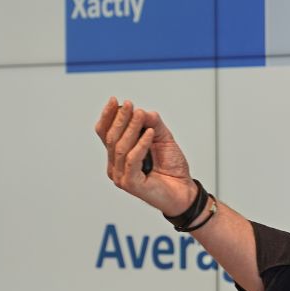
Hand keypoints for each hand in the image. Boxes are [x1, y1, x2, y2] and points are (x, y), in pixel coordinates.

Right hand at [95, 97, 195, 215]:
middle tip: (129, 105)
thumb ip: (152, 124)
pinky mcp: (131, 184)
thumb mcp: (163, 138)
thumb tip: (142, 112)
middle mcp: (116, 166)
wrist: (184, 190)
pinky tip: (149, 134)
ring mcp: (121, 176)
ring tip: (140, 115)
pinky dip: (140, 145)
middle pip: (111, 138)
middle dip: (120, 119)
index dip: (108, 116)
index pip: (106, 133)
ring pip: (120, 148)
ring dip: (130, 128)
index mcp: (118, 155)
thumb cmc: (171, 168)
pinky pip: (131, 160)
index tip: (114, 100)